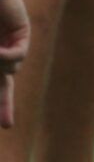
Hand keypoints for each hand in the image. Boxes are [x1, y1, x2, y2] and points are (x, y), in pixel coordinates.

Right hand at [0, 0, 26, 129]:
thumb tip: (10, 72)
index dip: (0, 104)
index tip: (5, 124)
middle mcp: (1, 53)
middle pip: (4, 87)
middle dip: (4, 107)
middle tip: (8, 126)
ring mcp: (12, 44)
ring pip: (9, 71)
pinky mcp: (23, 35)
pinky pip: (17, 58)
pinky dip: (4, 57)